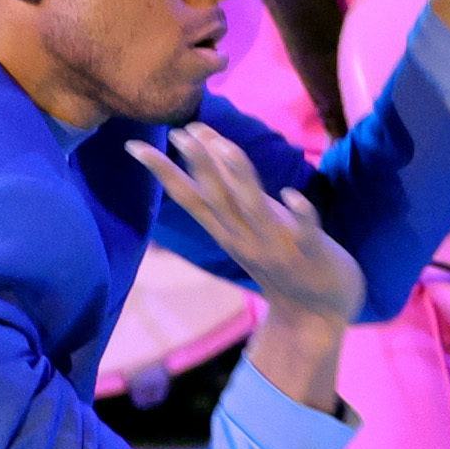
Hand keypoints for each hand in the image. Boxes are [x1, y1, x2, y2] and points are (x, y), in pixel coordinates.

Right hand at [127, 123, 363, 328]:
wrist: (314, 316)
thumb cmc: (282, 265)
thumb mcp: (246, 232)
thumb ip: (230, 199)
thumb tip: (207, 157)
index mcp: (227, 232)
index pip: (189, 197)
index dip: (163, 171)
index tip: (135, 144)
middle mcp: (245, 238)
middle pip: (216, 197)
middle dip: (199, 163)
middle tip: (179, 132)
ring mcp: (277, 246)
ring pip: (253, 207)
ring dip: (239, 176)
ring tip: (223, 145)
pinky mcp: (312, 253)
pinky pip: (306, 232)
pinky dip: (300, 214)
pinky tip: (292, 195)